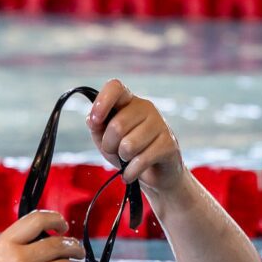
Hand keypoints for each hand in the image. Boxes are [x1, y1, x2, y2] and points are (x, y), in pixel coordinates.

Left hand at [86, 79, 185, 195]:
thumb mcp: (106, 140)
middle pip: (117, 126)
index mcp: (128, 102)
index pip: (115, 87)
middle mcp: (146, 108)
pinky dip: (131, 172)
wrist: (155, 174)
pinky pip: (141, 160)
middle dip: (109, 146)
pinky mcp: (169, 144)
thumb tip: (91, 119)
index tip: (95, 121)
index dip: (102, 102)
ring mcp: (160, 124)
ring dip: (123, 159)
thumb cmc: (127, 153)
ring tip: (129, 160)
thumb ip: (96, 128)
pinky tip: (132, 173)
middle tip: (115, 151)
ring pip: (128, 145)